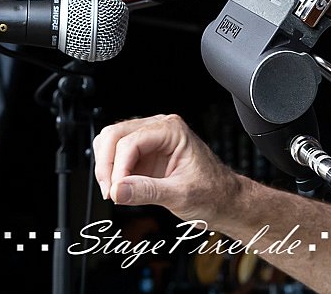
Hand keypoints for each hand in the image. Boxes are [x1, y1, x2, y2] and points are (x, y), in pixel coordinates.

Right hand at [92, 113, 241, 221]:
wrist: (224, 201)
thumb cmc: (213, 193)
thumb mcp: (181, 195)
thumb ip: (148, 191)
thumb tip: (118, 190)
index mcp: (171, 130)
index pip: (131, 141)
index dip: (118, 167)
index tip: (116, 191)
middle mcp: (158, 129)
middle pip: (114, 135)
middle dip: (107, 164)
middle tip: (110, 191)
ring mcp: (149, 141)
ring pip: (110, 142)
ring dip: (105, 166)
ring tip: (113, 191)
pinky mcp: (143, 156)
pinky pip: (116, 156)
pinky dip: (111, 171)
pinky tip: (118, 188)